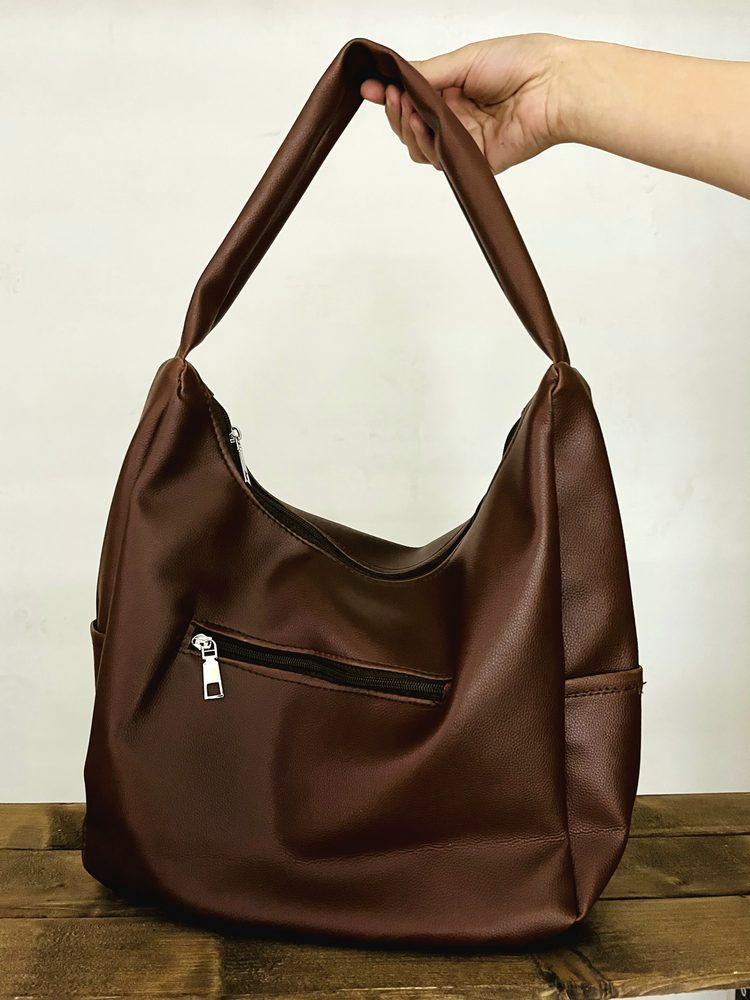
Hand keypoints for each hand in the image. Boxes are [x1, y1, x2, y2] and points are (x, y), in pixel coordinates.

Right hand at [360, 34, 571, 173]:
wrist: (553, 84)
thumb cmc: (521, 62)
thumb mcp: (463, 59)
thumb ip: (426, 73)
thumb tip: (392, 76)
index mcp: (457, 90)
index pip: (414, 100)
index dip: (391, 96)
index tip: (370, 87)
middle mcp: (459, 117)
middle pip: (411, 126)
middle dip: (395, 111)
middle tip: (390, 95)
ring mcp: (465, 141)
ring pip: (420, 146)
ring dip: (407, 127)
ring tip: (406, 106)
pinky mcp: (475, 161)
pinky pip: (438, 159)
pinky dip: (425, 142)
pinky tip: (422, 122)